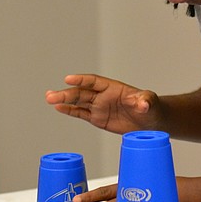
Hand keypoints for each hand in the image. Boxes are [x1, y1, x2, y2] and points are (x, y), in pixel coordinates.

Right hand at [45, 74, 162, 134]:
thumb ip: (145, 100)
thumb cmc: (151, 109)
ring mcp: (99, 106)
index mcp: (114, 88)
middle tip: (51, 95)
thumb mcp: (150, 103)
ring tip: (49, 99)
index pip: (95, 82)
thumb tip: (143, 103)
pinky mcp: (97, 118)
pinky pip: (81, 113)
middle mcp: (103, 96)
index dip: (82, 80)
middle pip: (82, 92)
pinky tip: (58, 108)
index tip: (69, 79)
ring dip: (63, 100)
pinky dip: (69, 110)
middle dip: (66, 93)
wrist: (151, 122)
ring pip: (78, 102)